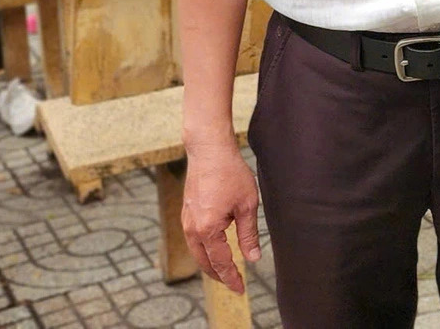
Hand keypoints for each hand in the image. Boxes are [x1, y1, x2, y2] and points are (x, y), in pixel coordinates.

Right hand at [180, 146, 263, 293]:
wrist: (209, 150)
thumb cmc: (230, 173)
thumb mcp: (247, 205)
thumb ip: (248, 234)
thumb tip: (253, 259)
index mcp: (208, 229)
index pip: (220, 263)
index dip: (231, 278)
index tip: (240, 289)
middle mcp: (192, 228)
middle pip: (205, 262)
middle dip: (219, 276)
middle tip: (235, 284)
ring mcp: (186, 220)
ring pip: (197, 252)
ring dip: (210, 265)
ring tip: (226, 272)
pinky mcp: (186, 213)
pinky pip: (193, 241)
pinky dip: (204, 251)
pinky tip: (214, 251)